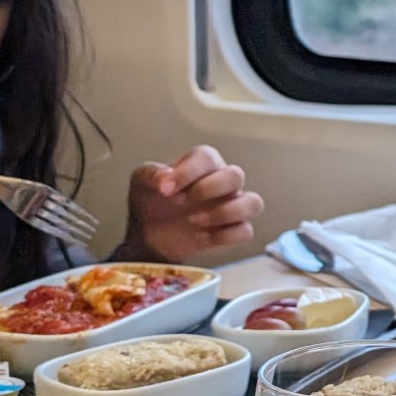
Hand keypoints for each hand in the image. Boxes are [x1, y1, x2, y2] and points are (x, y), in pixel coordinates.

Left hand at [116, 145, 263, 263]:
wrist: (149, 235)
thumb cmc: (151, 201)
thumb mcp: (141, 182)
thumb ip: (150, 174)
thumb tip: (164, 178)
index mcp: (202, 164)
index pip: (207, 157)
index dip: (188, 172)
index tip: (164, 189)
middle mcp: (223, 182)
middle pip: (235, 175)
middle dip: (208, 189)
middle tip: (180, 202)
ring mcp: (231, 206)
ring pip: (253, 202)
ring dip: (225, 212)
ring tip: (194, 221)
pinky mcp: (232, 231)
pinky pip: (245, 231)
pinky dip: (226, 235)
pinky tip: (202, 237)